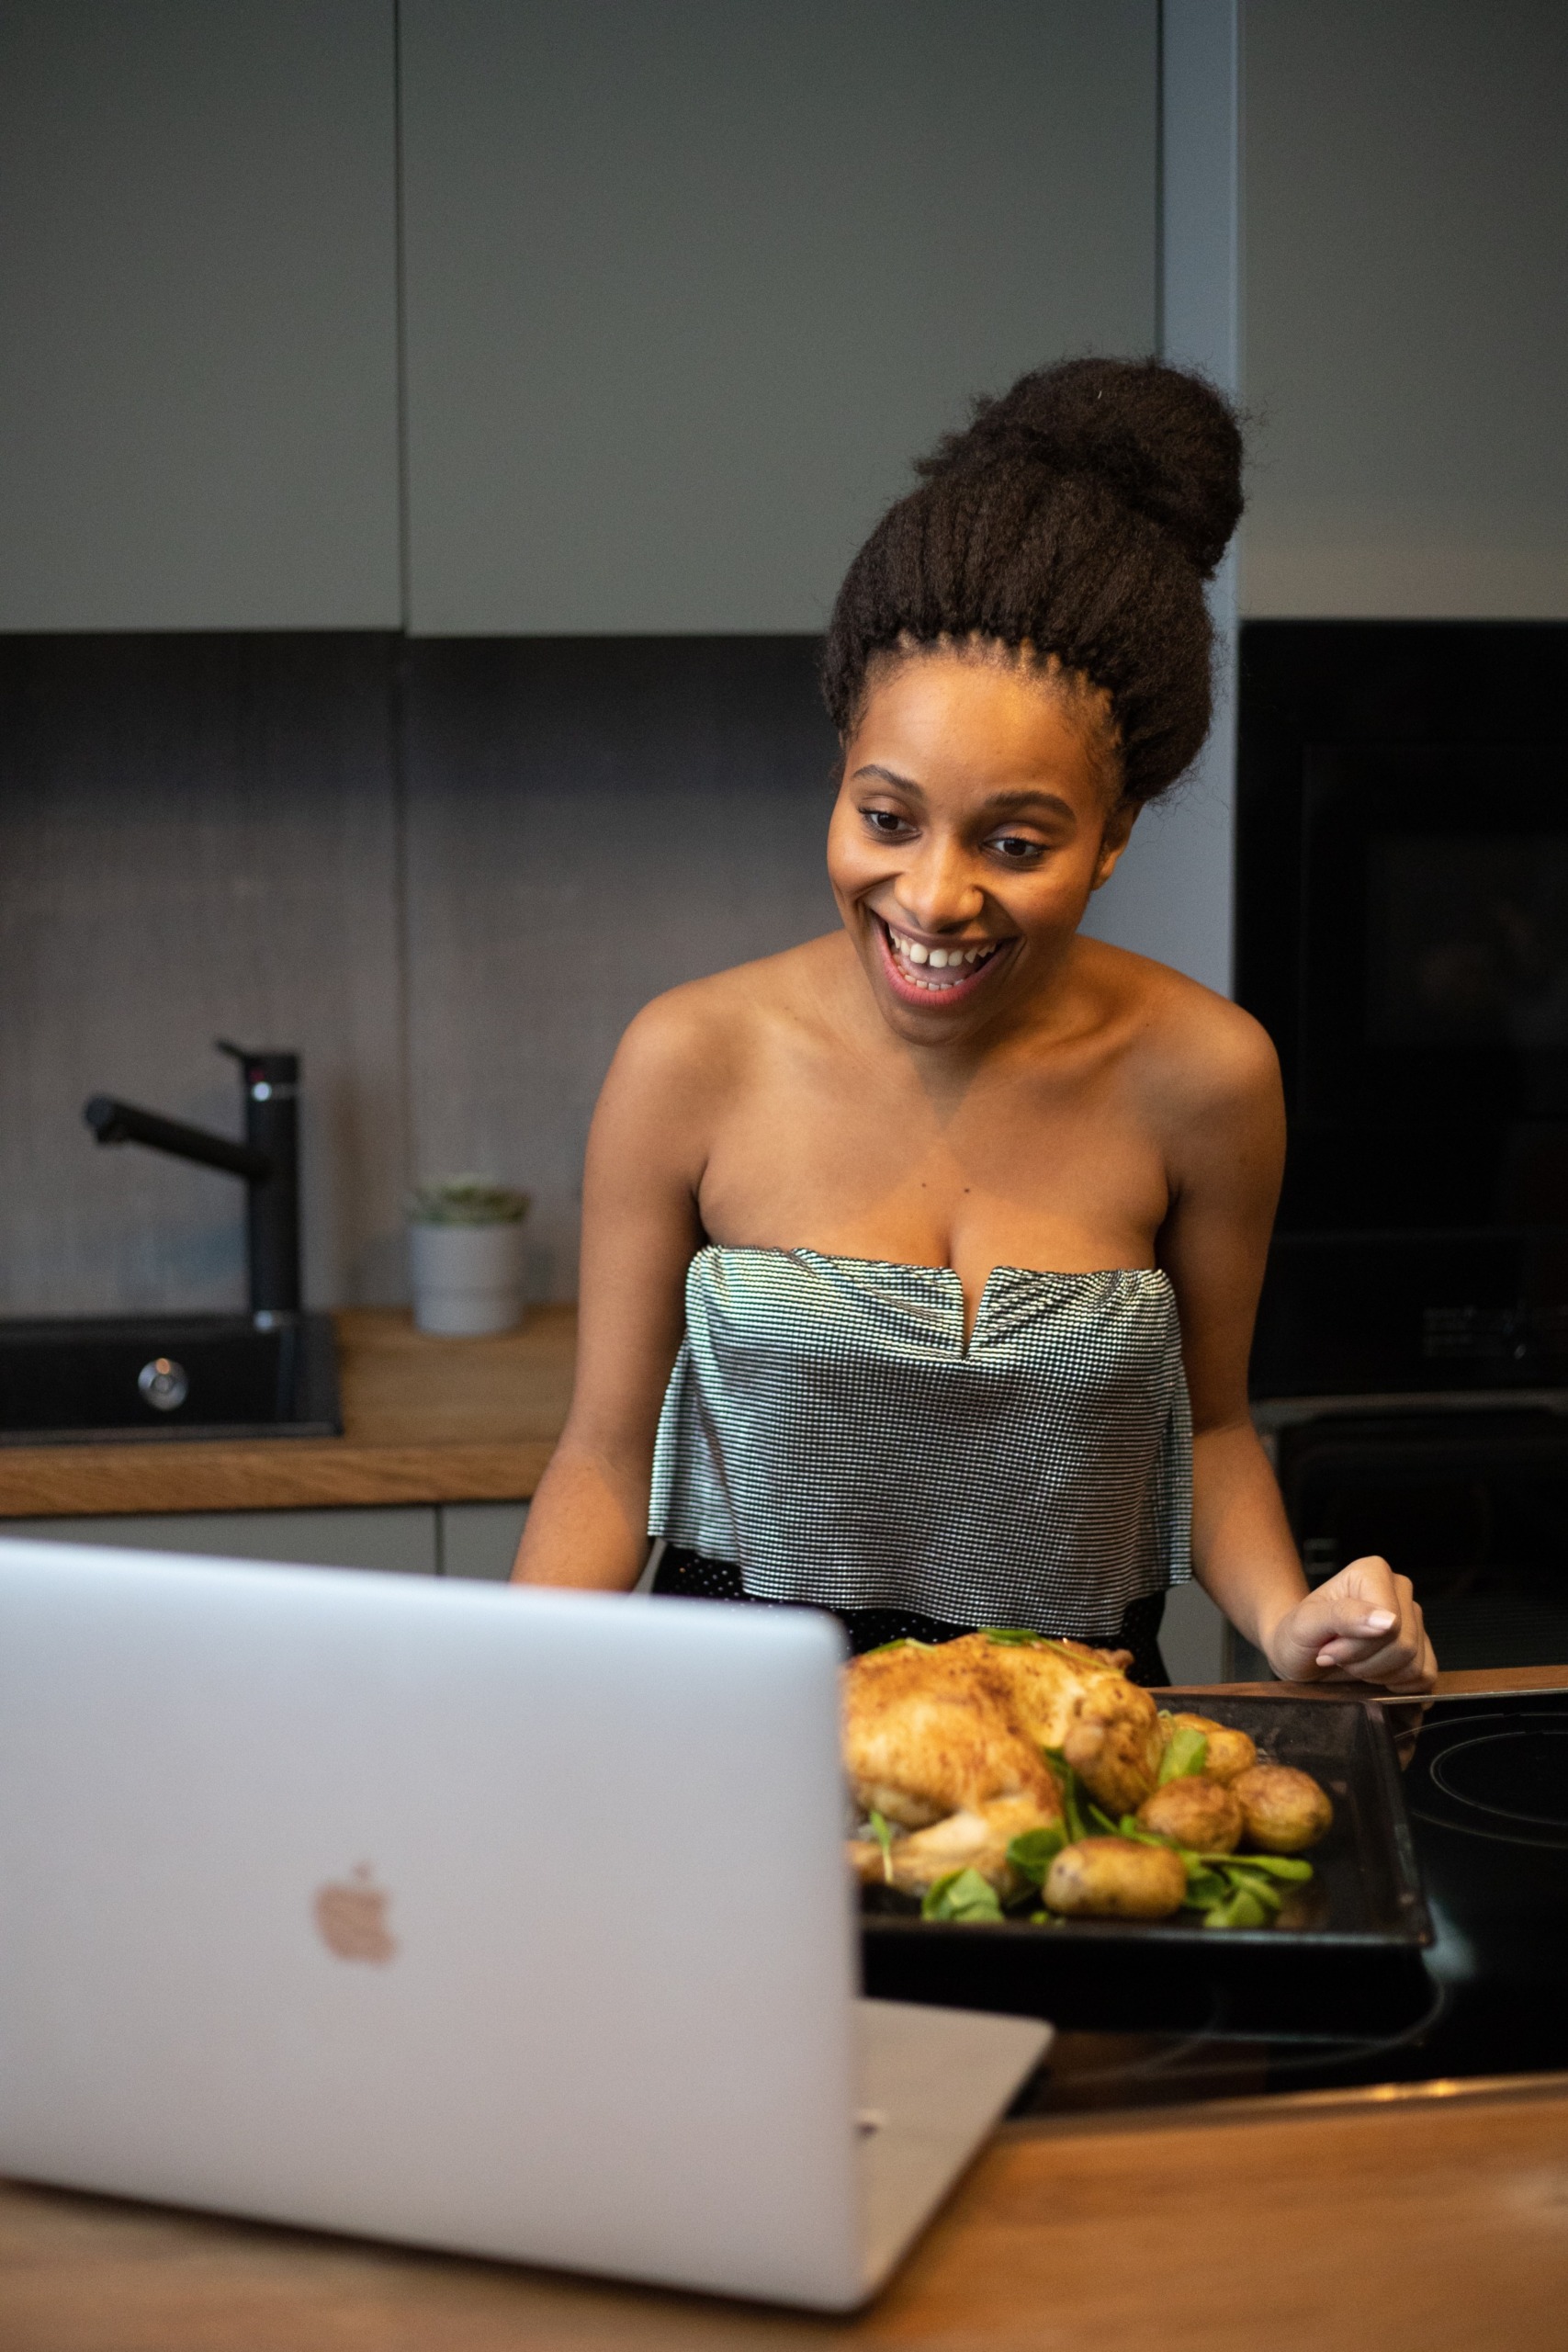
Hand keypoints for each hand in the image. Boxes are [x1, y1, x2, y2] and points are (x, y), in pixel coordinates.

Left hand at [1264, 1556, 1435, 1692]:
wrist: (1299, 1654)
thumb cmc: (1298, 1634)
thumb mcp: (1306, 1624)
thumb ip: (1343, 1616)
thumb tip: (1388, 1620)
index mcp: (1373, 1572)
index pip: (1390, 1623)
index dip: (1358, 1646)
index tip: (1329, 1646)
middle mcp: (1399, 1590)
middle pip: (1404, 1645)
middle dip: (1365, 1662)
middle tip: (1338, 1655)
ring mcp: (1414, 1619)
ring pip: (1414, 1664)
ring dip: (1377, 1674)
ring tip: (1353, 1662)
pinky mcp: (1422, 1649)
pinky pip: (1425, 1677)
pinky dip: (1396, 1684)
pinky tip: (1373, 1673)